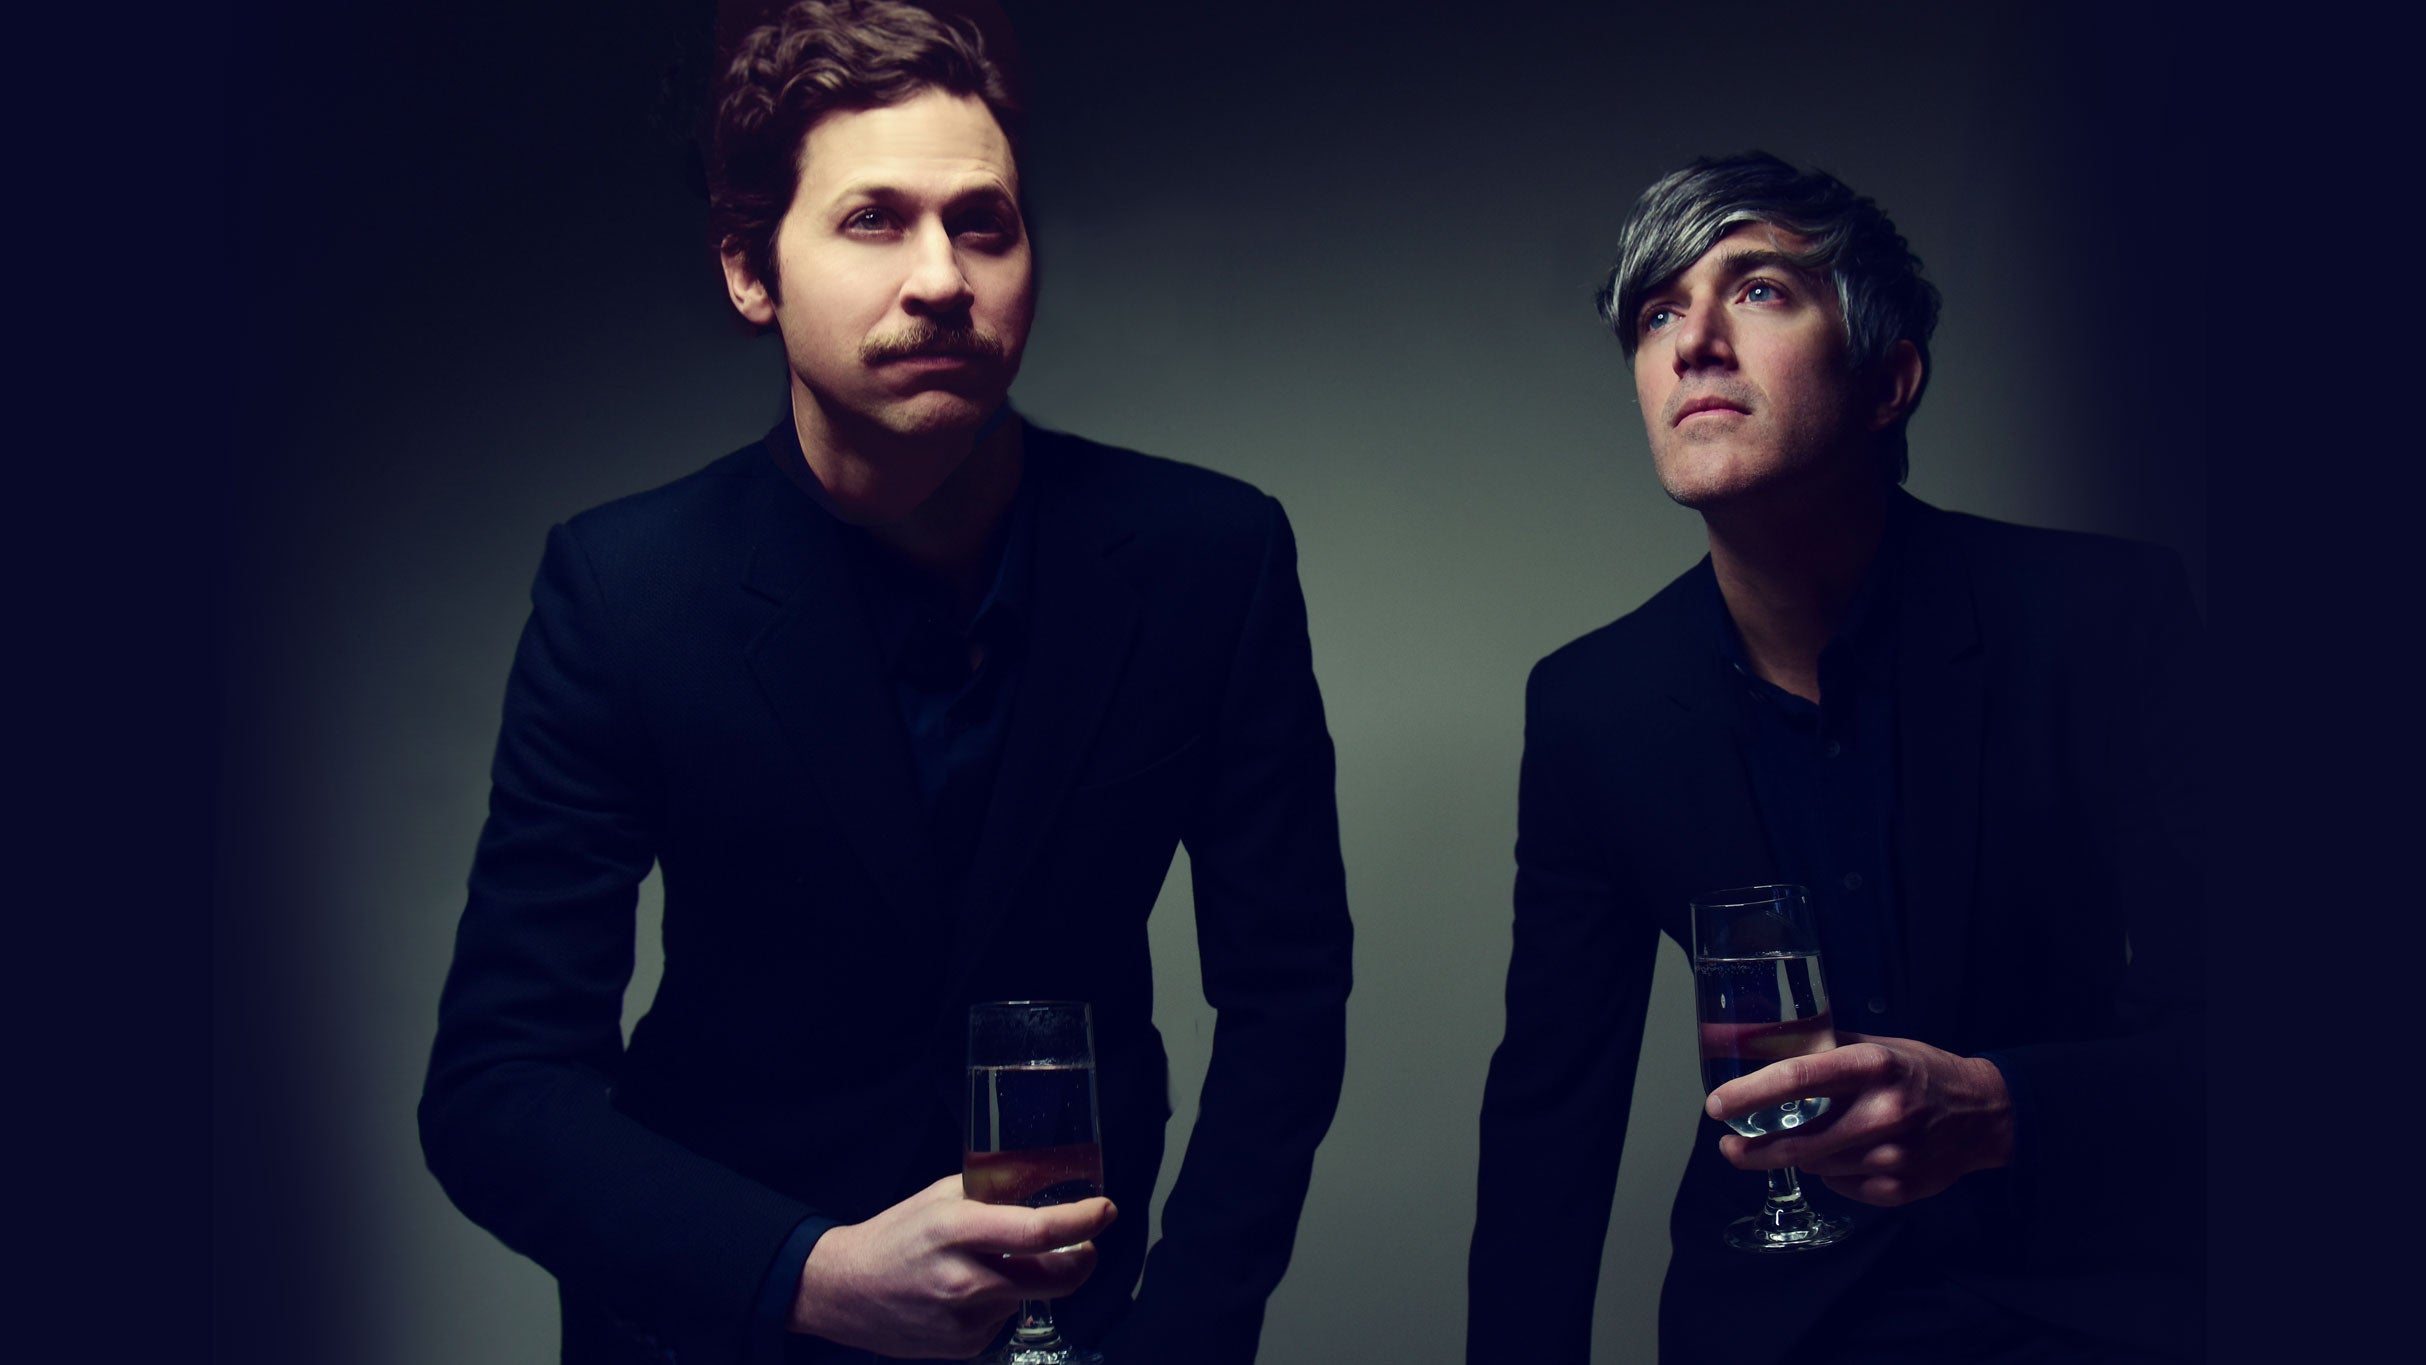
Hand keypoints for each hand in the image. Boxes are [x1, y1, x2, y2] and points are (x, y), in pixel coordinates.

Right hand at [790, 1175, 1116, 1357]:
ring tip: (987, 1266)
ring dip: (1029, 1280)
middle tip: (1083, 1244)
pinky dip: (1002, 1302)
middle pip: (1055, 1278)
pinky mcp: (966, 1346)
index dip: (1081, 1221)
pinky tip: (966, 1292)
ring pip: (1031, 1297)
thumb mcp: (943, 1197)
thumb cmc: (896, 1235)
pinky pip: (1006, 1319)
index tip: (1105, 1210)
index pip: (1037, 1231)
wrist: (844, 1291)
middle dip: (1081, 1259)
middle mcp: (965, 1279)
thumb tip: (1049, 1185)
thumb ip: (994, 1193)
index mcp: (957, 1231)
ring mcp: (966, 1319)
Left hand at [1705, 1032, 2013, 1206]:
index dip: (1749, 1095)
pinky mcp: (1900, 1188)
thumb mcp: (1878, 1047)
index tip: (1716, 1105)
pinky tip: (1842, 1156)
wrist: (1984, 1115)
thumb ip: (1827, 1051)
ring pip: (1816, 1166)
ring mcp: (1893, 1156)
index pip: (1798, 1079)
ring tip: (1795, 1142)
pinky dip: (1831, 1173)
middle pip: (1798, 1141)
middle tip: (1730, 1145)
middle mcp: (1883, 1112)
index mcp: (1873, 1067)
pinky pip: (1842, 1186)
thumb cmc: (1920, 1074)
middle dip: (1752, 1149)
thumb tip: (1765, 1050)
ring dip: (1796, 1156)